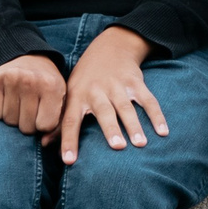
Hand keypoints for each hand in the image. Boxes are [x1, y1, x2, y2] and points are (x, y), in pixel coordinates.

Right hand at [0, 54, 66, 133]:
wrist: (29, 57)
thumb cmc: (47, 85)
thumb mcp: (61, 99)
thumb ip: (59, 124)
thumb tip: (45, 144)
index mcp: (52, 87)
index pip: (45, 126)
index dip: (44, 125)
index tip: (44, 115)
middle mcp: (31, 81)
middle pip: (26, 127)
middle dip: (28, 124)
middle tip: (30, 109)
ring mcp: (10, 79)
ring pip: (8, 121)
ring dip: (14, 118)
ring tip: (19, 103)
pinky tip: (6, 99)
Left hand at [58, 26, 165, 164]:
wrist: (110, 47)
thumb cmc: (86, 78)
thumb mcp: (69, 94)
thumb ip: (60, 120)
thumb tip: (44, 144)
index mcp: (77, 96)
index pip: (70, 121)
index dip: (68, 141)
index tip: (69, 161)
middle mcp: (97, 90)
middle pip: (104, 111)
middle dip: (110, 128)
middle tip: (117, 147)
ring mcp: (118, 85)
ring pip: (126, 107)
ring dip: (134, 125)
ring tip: (141, 143)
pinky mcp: (136, 82)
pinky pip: (148, 100)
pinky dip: (156, 115)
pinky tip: (163, 131)